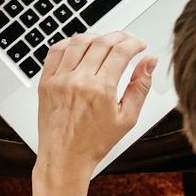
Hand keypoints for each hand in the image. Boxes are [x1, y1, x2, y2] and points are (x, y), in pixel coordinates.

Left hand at [34, 31, 155, 181]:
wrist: (64, 158)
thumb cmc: (94, 143)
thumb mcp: (127, 118)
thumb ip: (140, 87)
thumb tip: (149, 62)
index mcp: (101, 90)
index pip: (121, 52)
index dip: (134, 43)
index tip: (140, 45)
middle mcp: (79, 81)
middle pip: (102, 42)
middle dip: (119, 36)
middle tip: (127, 40)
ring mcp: (60, 80)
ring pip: (79, 42)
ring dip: (96, 37)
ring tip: (105, 42)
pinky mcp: (46, 82)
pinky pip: (56, 51)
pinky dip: (69, 43)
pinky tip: (80, 46)